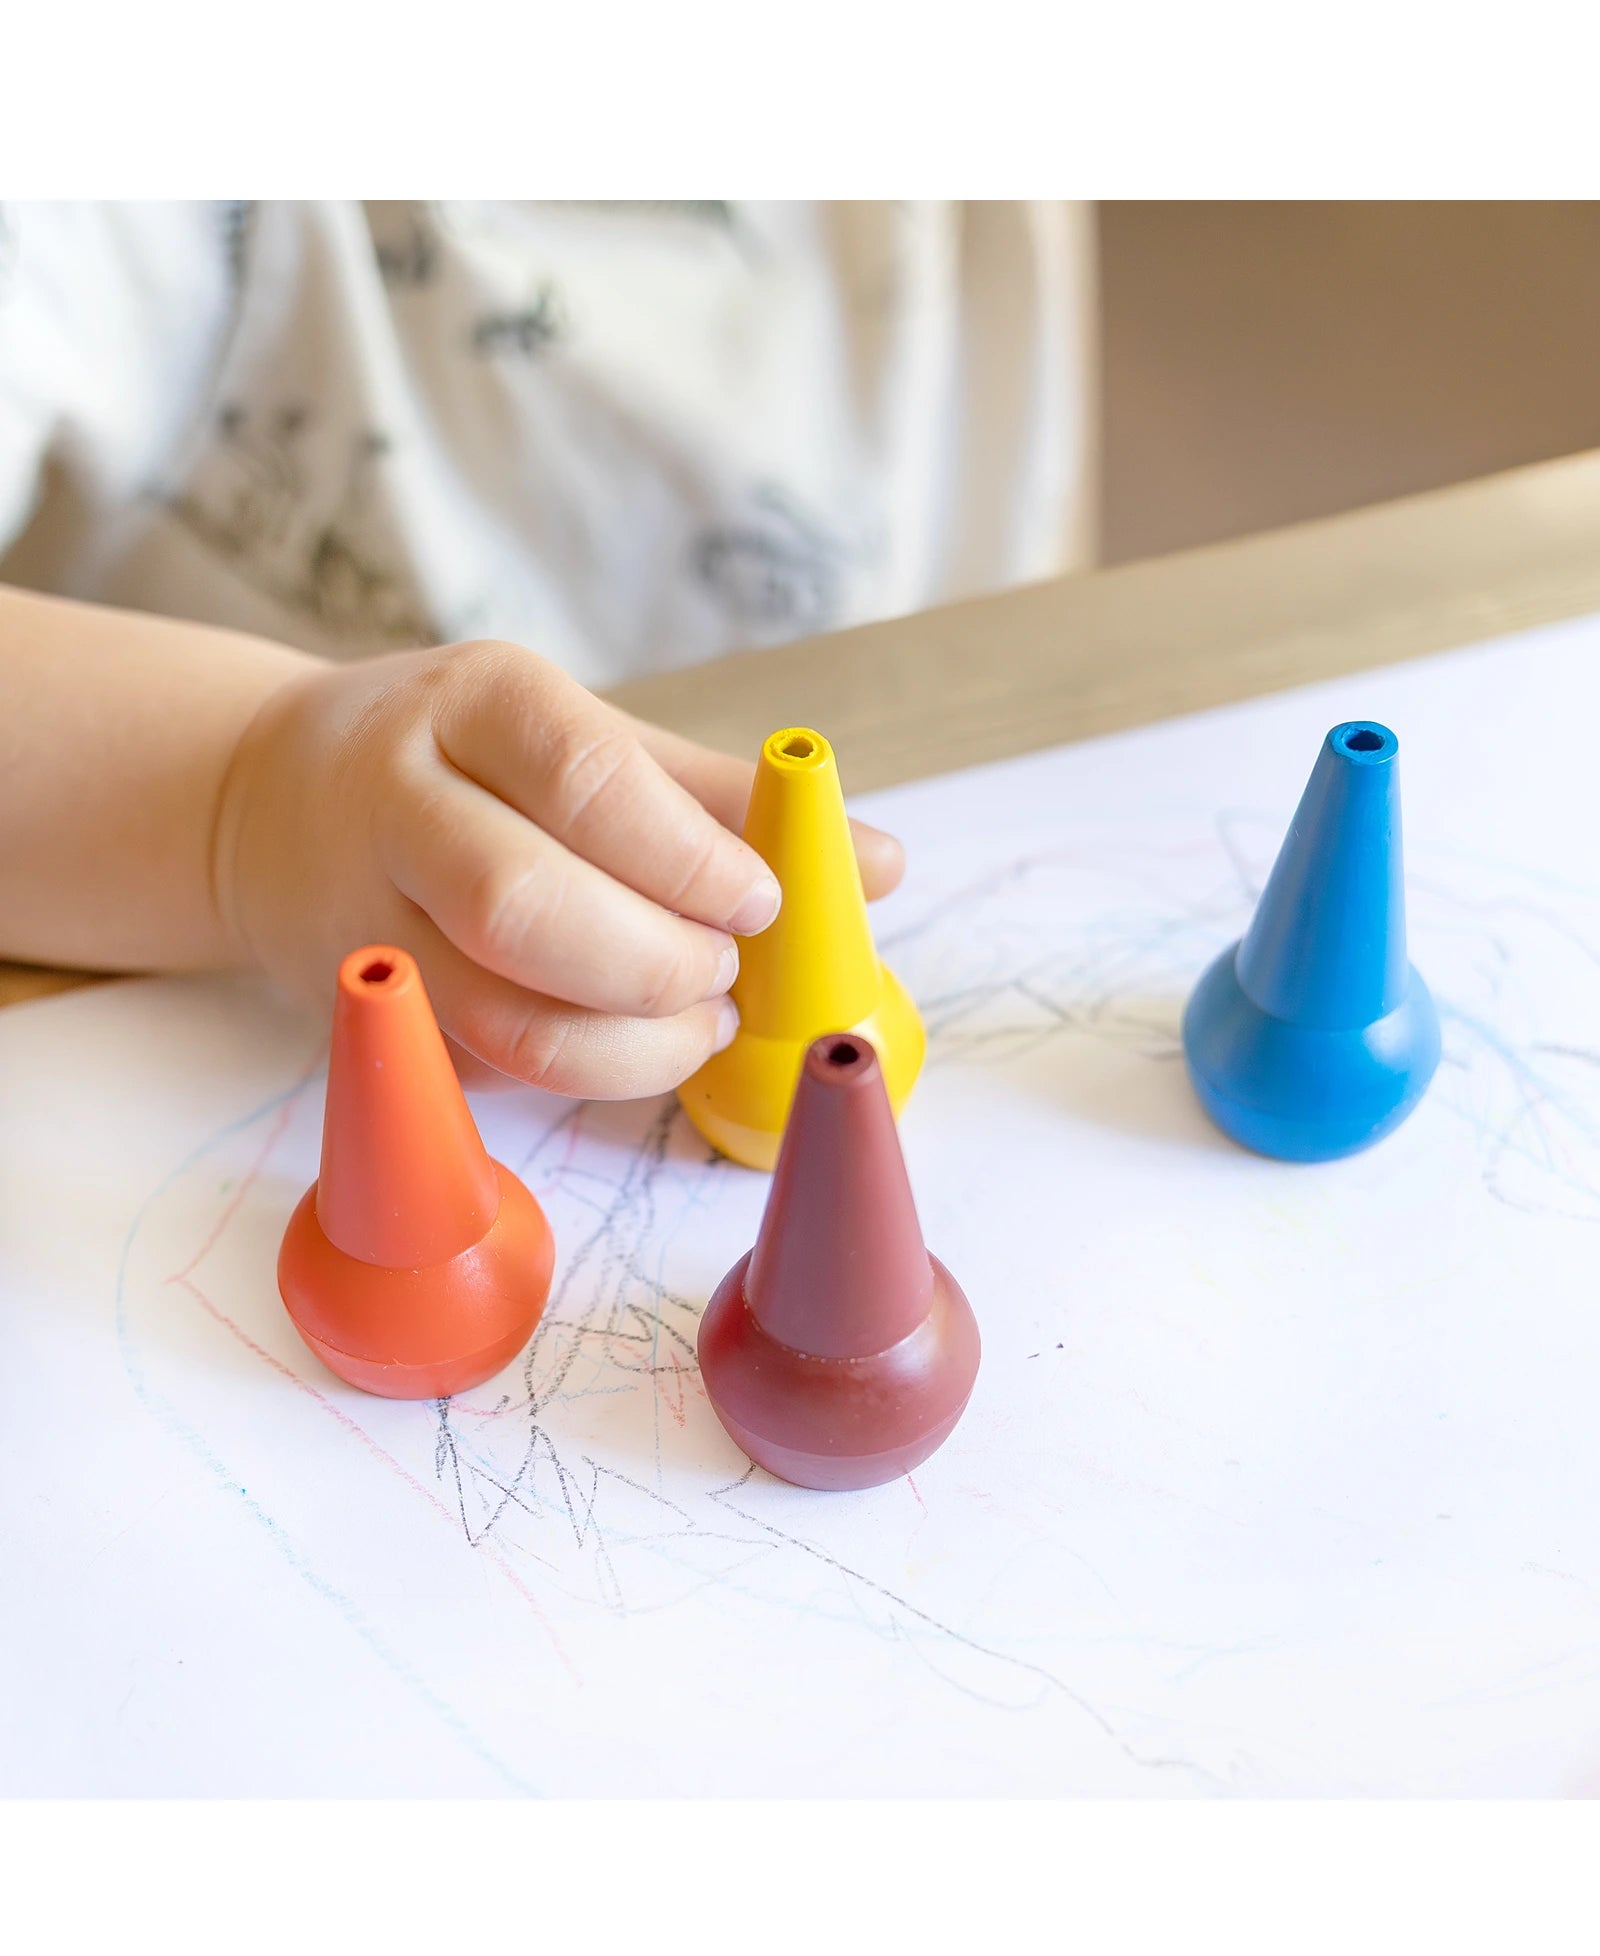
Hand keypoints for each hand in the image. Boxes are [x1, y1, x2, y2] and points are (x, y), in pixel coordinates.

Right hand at [214, 640, 904, 1096]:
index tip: (760, 905)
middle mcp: (400, 802)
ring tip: (694, 1023)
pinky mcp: (365, 1010)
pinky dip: (579, 1073)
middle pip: (525, 906)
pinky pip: (486, 1068)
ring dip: (629, 1048)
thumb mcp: (587, 738)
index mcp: (473, 703)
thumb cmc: (468, 761)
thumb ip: (726, 803)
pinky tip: (628, 1045)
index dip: (687, 859)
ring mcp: (365, 915)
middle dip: (656, 963)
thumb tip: (884, 862)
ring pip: (500, 1016)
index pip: (584, 779)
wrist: (274, 804)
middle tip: (721, 975)